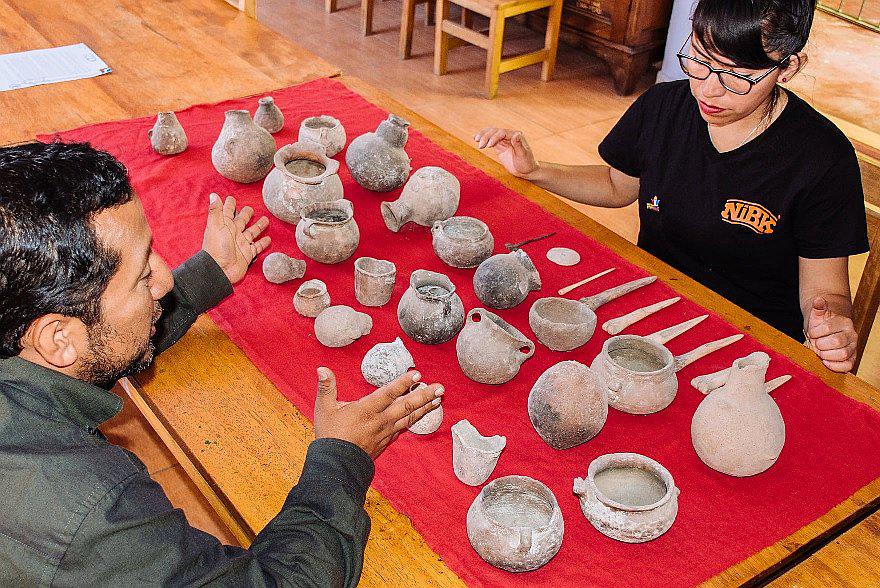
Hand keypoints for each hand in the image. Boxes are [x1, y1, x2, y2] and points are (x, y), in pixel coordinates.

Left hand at [202, 193, 270, 283]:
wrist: (221, 270)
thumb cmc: (216, 248)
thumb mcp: (215, 226)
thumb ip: (216, 211)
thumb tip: (214, 195)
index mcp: (225, 226)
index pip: (228, 212)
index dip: (229, 205)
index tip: (231, 198)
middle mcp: (234, 233)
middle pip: (242, 221)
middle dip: (246, 214)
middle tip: (250, 208)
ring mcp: (241, 244)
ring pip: (252, 232)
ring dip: (258, 226)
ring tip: (266, 220)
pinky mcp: (248, 254)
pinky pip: (257, 247)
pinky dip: (263, 243)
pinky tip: (268, 239)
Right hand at [314, 368, 442, 459]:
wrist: (336, 465)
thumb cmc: (330, 435)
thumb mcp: (324, 409)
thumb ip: (326, 387)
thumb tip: (322, 369)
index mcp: (366, 410)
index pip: (388, 393)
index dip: (403, 384)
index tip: (417, 375)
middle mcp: (380, 420)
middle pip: (406, 406)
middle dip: (424, 396)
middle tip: (440, 387)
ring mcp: (385, 431)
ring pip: (409, 418)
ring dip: (425, 407)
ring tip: (439, 399)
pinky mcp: (387, 440)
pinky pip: (405, 428)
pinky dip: (416, 420)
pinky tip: (423, 414)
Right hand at [474, 128, 538, 177]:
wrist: (526, 171)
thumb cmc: (527, 163)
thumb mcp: (523, 155)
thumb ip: (519, 145)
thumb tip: (517, 134)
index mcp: (516, 135)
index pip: (502, 133)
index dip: (494, 137)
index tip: (489, 145)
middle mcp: (509, 136)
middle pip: (495, 131)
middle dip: (486, 136)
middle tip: (480, 145)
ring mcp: (503, 140)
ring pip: (491, 134)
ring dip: (483, 135)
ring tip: (476, 140)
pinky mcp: (498, 146)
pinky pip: (489, 140)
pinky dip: (483, 139)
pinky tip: (475, 138)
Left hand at [805, 296, 857, 371]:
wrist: (827, 332)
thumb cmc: (820, 324)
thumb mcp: (817, 315)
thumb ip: (818, 308)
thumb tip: (818, 300)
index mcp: (844, 322)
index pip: (828, 328)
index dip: (815, 332)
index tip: (811, 333)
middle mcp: (852, 334)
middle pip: (836, 342)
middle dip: (820, 344)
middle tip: (815, 343)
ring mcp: (853, 347)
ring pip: (843, 354)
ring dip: (826, 355)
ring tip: (820, 351)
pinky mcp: (851, 358)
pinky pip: (848, 366)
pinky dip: (835, 366)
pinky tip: (825, 362)